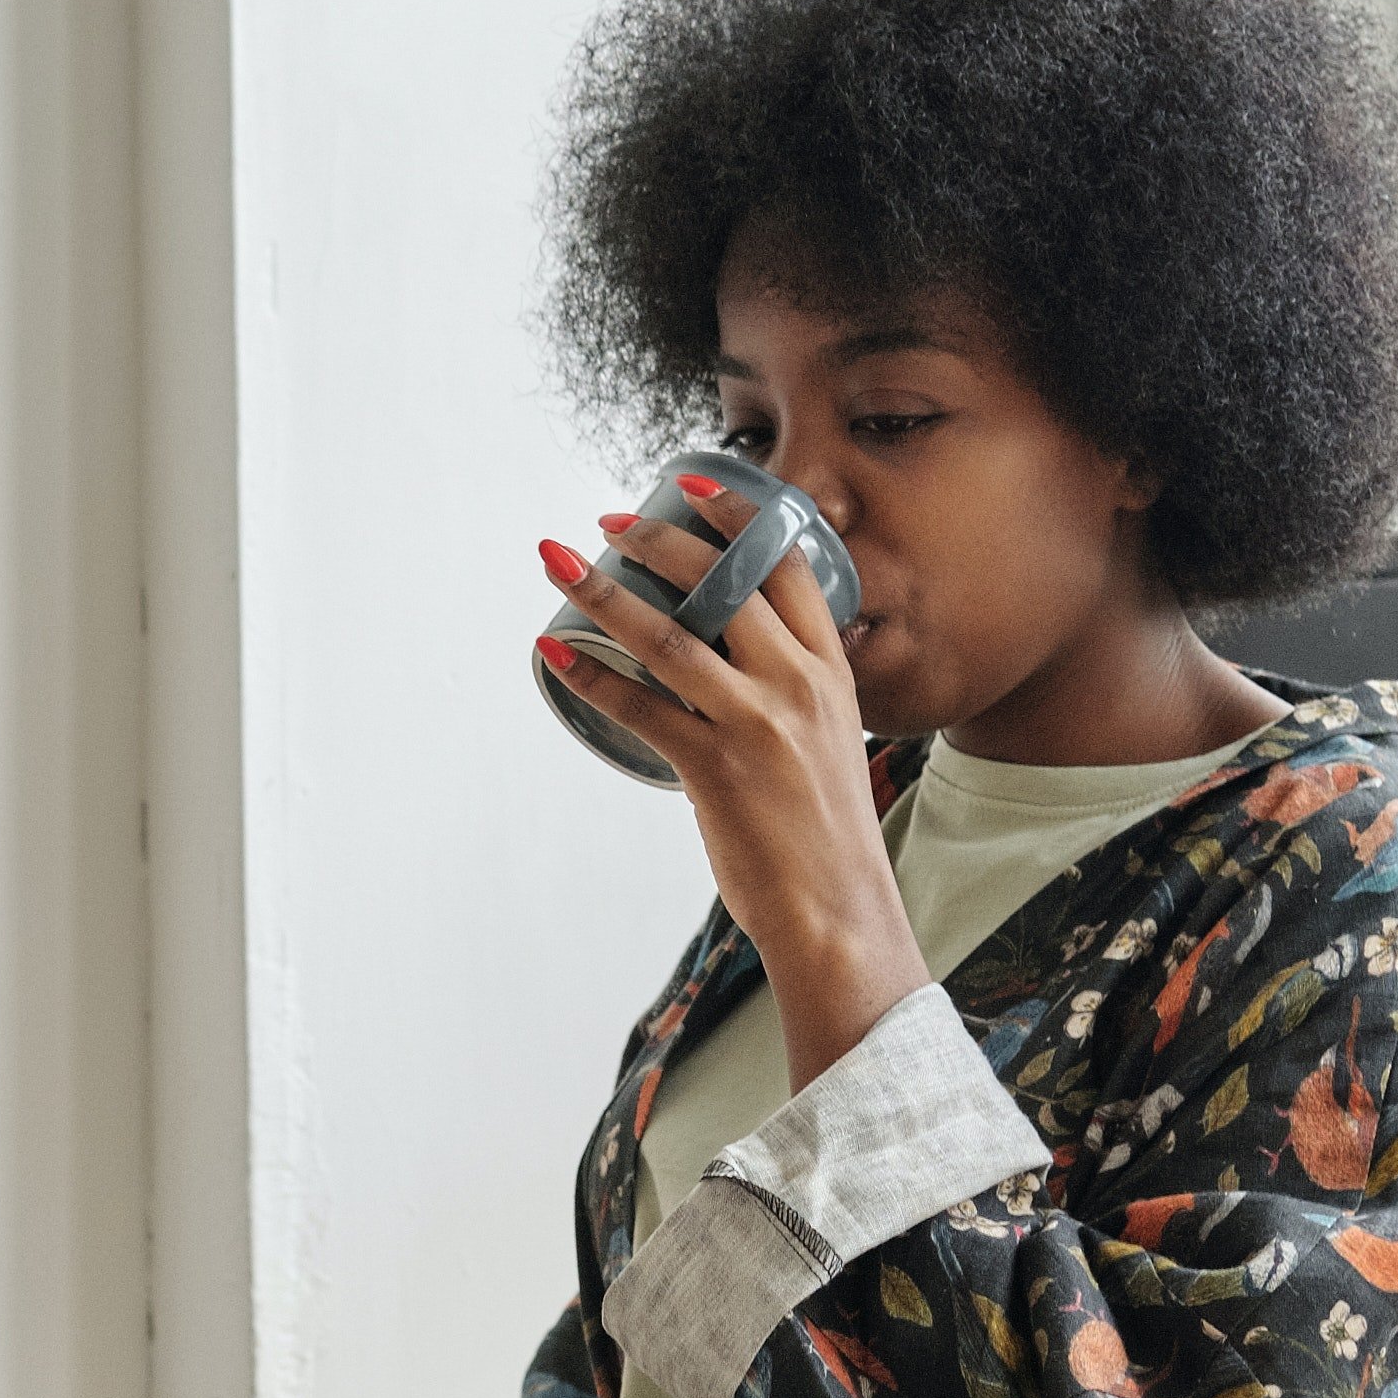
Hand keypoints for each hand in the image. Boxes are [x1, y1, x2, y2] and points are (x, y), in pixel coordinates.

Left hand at [542, 476, 928, 1079]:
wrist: (840, 914)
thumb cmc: (827, 838)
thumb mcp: (830, 744)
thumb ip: (792, 699)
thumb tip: (735, 672)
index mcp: (830, 672)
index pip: (788, 566)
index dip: (736, 514)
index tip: (690, 483)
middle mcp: (797, 685)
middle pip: (722, 582)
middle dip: (657, 538)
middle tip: (608, 519)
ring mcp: (756, 724)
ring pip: (669, 635)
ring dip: (604, 592)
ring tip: (559, 562)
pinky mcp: (716, 769)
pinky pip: (640, 707)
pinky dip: (593, 676)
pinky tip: (557, 654)